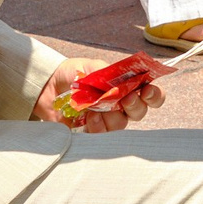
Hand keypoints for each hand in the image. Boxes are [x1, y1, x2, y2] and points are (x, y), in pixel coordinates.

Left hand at [31, 56, 164, 130]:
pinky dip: (97, 127)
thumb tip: (121, 85)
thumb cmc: (73, 74)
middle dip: (134, 106)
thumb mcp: (91, 67)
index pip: (149, 95)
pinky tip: (88, 118)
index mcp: (125, 88)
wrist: (48, 85)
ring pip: (121, 125)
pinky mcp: (92, 132)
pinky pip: (103, 136)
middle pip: (139, 112)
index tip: (146, 91)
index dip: (154, 95)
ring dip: (110, 116)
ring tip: (95, 108)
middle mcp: (120, 106)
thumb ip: (109, 74)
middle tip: (124, 99)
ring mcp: (107, 120)